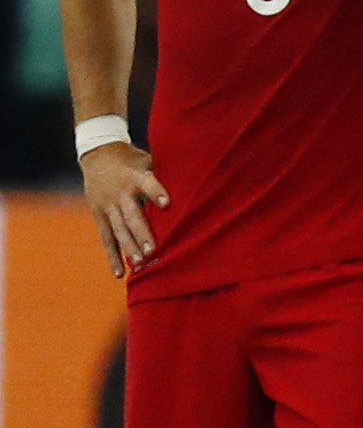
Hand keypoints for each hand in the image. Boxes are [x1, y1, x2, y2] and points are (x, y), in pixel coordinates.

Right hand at [80, 143, 164, 275]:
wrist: (97, 153)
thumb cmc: (134, 160)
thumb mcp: (150, 160)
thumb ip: (167, 175)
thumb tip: (201, 183)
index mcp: (136, 176)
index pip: (148, 183)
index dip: (157, 192)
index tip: (167, 203)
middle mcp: (120, 193)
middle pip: (132, 215)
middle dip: (142, 233)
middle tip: (152, 251)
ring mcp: (107, 205)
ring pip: (118, 229)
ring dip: (129, 248)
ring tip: (140, 265)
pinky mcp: (99, 215)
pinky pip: (106, 238)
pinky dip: (113, 256)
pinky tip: (120, 273)